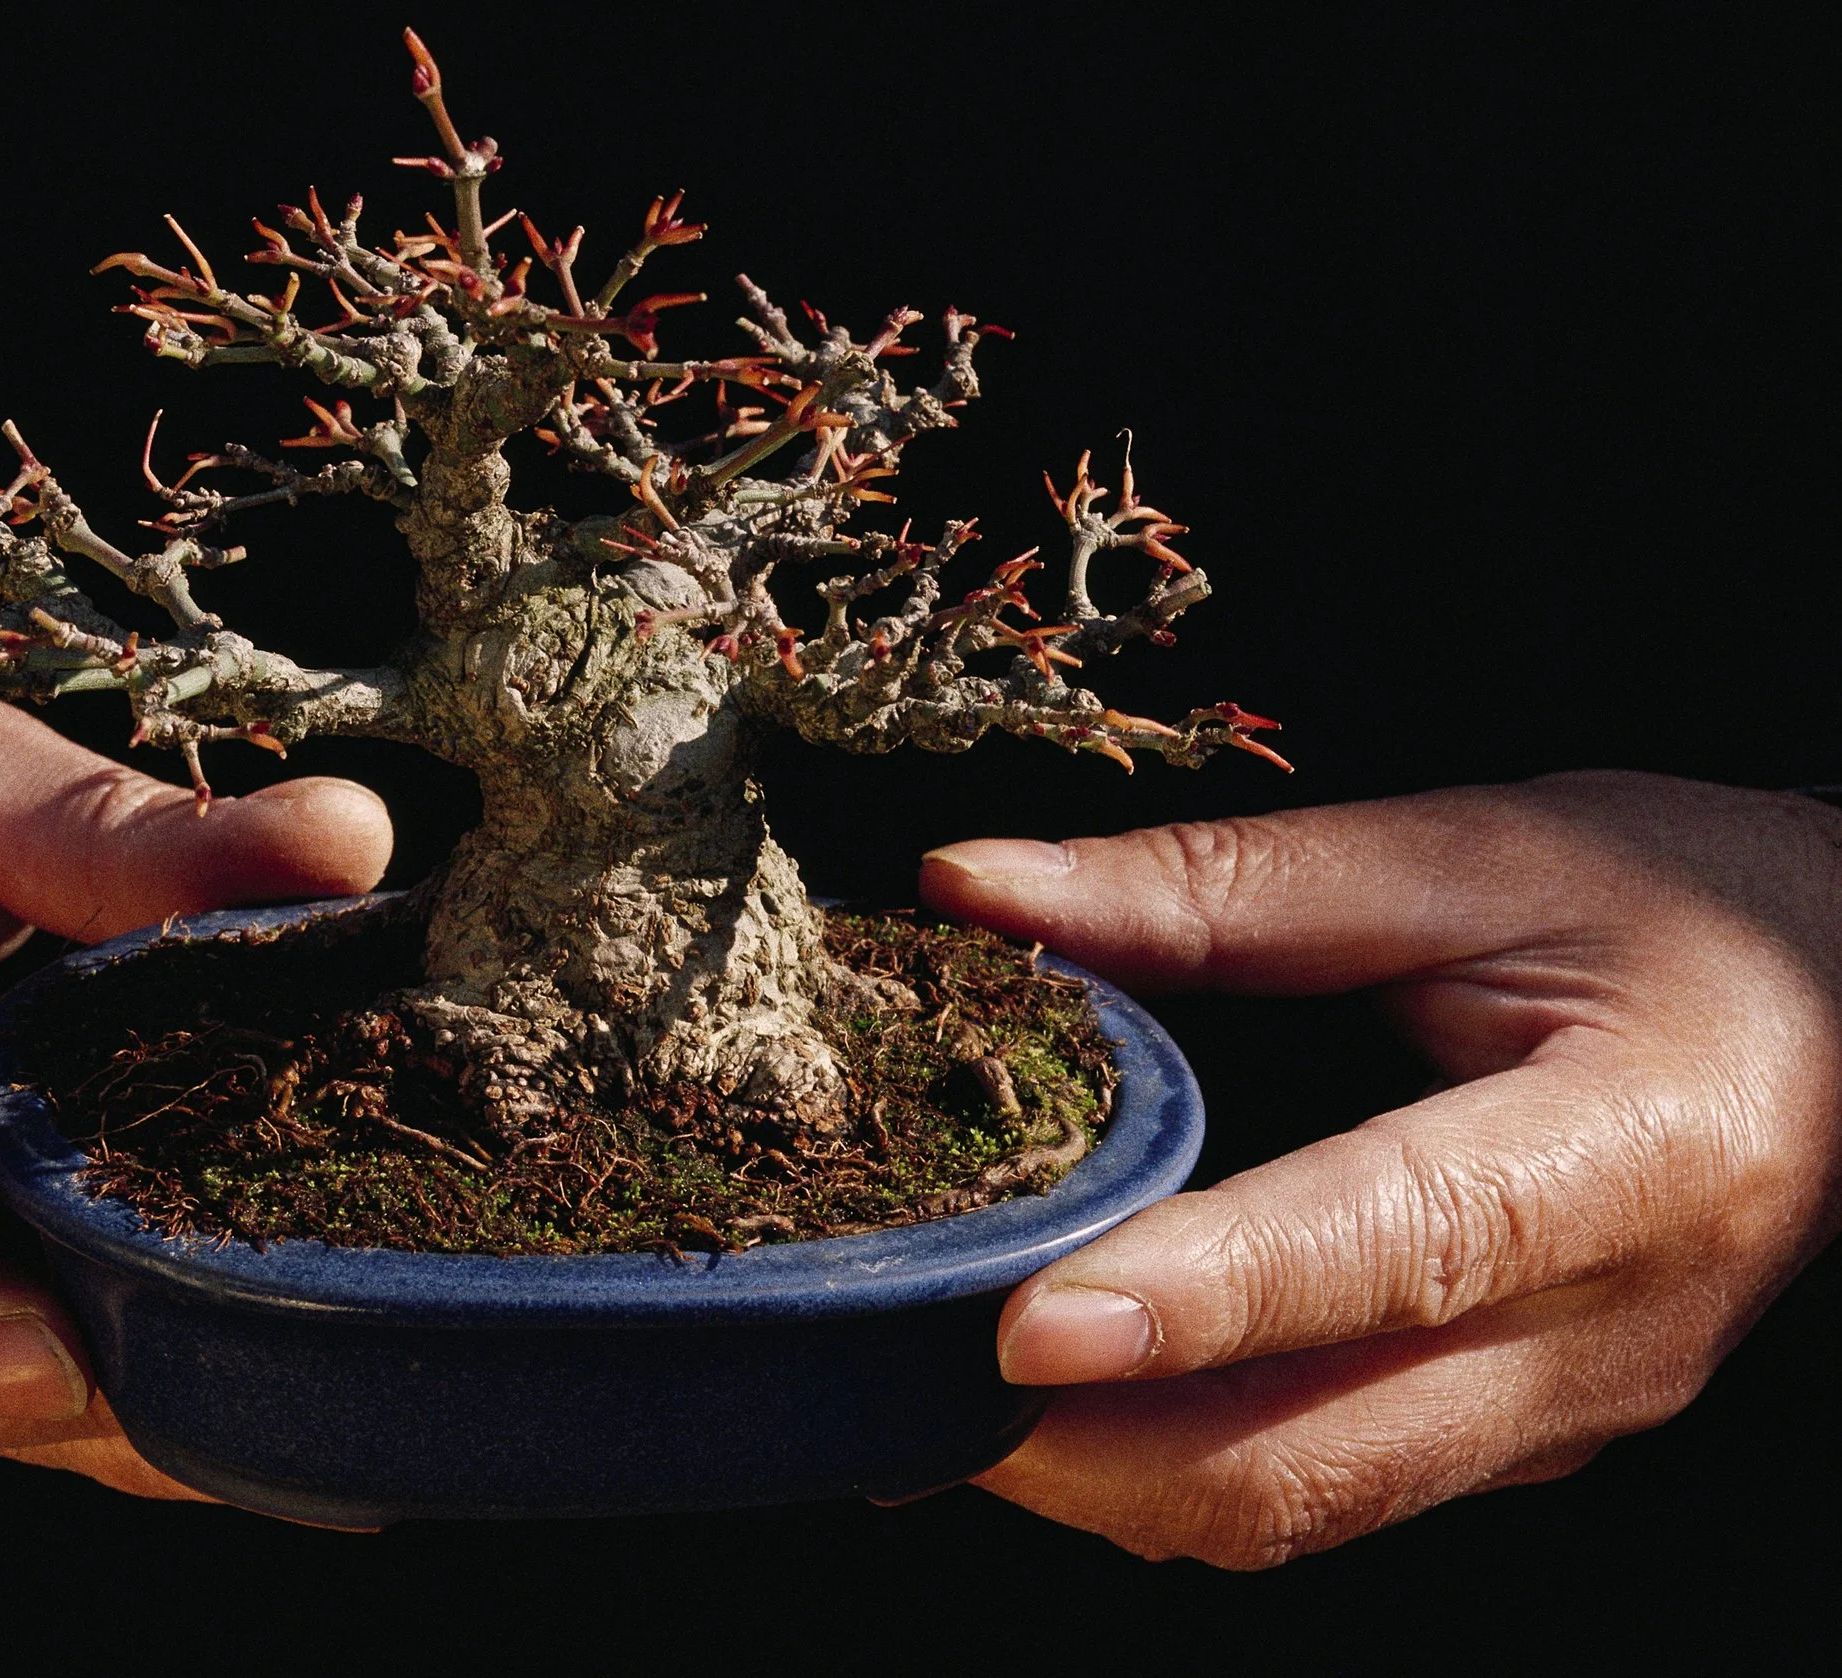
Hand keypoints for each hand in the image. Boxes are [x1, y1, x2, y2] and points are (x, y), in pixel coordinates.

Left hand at [921, 772, 1840, 1566]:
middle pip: (1315, 1457)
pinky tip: (1058, 1401)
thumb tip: (979, 890)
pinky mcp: (1516, 1438)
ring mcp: (1558, 1415)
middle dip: (1085, 1448)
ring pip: (1297, 1507)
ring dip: (1099, 1476)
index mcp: (1619, 1159)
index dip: (1200, 1298)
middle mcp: (1597, 1336)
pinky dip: (1164, 1466)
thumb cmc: (1686, 912)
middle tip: (899, 1375)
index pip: (1389, 1251)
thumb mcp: (1476, 856)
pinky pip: (1318, 1490)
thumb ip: (1224, 888)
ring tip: (934, 1391)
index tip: (1027, 1322)